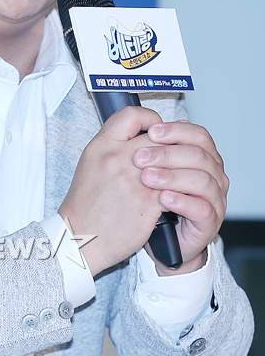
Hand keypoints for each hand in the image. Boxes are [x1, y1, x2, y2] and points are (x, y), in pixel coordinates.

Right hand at [59, 106, 166, 276]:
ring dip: (181, 167)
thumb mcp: (92, 162)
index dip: (150, 119)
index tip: (156, 132)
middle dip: (172, 145)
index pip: (131, 115)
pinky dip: (180, 189)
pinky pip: (175, 186)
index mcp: (101, 145)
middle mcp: (116, 158)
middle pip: (157, 137)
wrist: (80, 236)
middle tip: (176, 155)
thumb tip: (144, 132)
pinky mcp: (147, 202)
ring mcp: (133, 179)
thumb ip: (115, 145)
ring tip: (181, 174)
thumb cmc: (86, 202)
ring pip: (172, 160)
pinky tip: (179, 193)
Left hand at [133, 120, 228, 274]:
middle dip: (168, 153)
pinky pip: (202, 209)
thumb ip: (150, 143)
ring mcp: (214, 199)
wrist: (152, 235)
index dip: (176, 131)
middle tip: (140, 158)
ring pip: (203, 180)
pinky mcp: (209, 223)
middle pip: (199, 155)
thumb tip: (146, 120)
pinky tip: (163, 198)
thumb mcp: (146, 166)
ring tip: (147, 178)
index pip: (198, 135)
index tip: (152, 132)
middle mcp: (213, 175)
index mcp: (201, 157)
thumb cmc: (149, 197)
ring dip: (172, 177)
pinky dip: (182, 202)